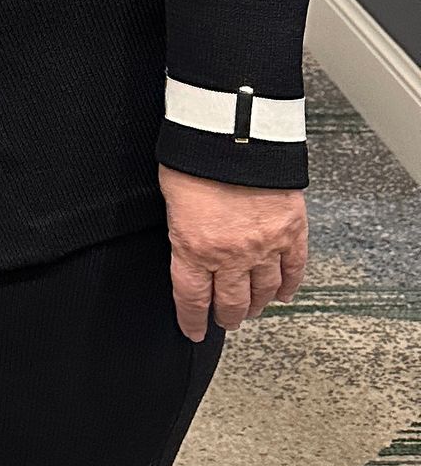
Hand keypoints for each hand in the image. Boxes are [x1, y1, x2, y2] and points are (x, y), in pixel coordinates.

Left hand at [158, 164, 308, 341]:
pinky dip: (290, 286)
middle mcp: (230, 255)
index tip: (194, 331)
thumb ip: (180, 228)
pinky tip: (284, 294)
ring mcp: (264, 246)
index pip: (191, 299)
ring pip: (264, 291)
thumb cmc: (195, 157)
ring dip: (258, 305)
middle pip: (230, 301)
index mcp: (193, 248)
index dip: (192, 320)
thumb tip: (184, 242)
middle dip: (227, 316)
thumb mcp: (170, 198)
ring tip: (253, 310)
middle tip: (226, 321)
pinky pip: (294, 269)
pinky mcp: (291, 231)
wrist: (235, 134)